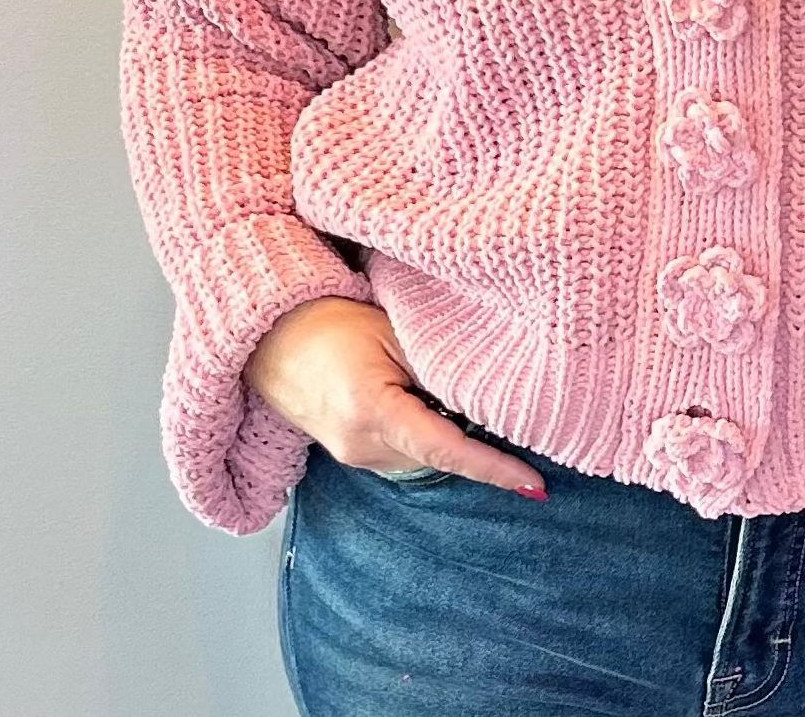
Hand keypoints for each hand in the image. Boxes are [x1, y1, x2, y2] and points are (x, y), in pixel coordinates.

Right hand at [244, 297, 547, 497]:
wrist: (270, 336)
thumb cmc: (329, 322)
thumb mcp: (392, 332)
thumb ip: (437, 365)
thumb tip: (489, 392)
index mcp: (373, 412)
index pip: (449, 450)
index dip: (495, 467)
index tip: (534, 482)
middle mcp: (362, 447)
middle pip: (440, 457)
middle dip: (477, 442)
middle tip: (516, 415)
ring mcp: (354, 456)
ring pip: (423, 457)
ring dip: (448, 434)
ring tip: (459, 393)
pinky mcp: (352, 454)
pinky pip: (403, 452)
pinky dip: (425, 433)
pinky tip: (428, 401)